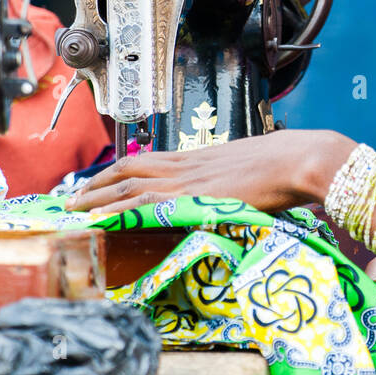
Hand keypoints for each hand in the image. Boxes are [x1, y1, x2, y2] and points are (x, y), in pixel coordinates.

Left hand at [66, 128, 356, 215]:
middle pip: (131, 168)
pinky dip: (119, 209)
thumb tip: (235, 193)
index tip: (100, 181)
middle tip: (72, 197)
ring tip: (72, 209)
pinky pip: (146, 202)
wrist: (302, 159)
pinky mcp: (195, 195)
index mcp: (203, 157)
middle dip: (98, 182)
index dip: (120, 170)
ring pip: (129, 184)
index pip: (149, 161)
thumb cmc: (291, 164)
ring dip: (97, 196)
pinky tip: (101, 218)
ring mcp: (190, 179)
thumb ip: (237, 181)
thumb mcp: (255, 170)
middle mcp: (190, 164)